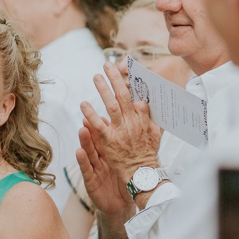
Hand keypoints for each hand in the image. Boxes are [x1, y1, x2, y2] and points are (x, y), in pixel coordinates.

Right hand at [75, 126, 133, 220]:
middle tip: (87, 117)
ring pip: (89, 153)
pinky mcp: (90, 181)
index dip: (102, 127)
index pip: (105, 138)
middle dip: (91, 130)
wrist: (120, 206)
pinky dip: (82, 160)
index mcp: (110, 155)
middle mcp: (101, 160)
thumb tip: (134, 130)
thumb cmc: (123, 184)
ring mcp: (95, 170)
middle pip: (95, 143)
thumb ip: (126, 149)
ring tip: (82, 130)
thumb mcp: (126, 165)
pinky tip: (79, 152)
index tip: (100, 114)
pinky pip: (86, 170)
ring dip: (85, 141)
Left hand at [79, 63, 161, 180]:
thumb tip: (143, 102)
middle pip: (123, 96)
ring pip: (111, 106)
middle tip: (107, 65)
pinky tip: (83, 103)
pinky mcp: (109, 140)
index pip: (134, 96)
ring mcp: (120, 130)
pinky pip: (98, 124)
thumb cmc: (147, 153)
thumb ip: (149, 117)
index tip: (122, 70)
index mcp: (142, 119)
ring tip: (96, 77)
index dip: (127, 83)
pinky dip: (90, 113)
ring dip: (103, 90)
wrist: (141, 172)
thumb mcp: (155, 133)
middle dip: (115, 79)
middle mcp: (132, 122)